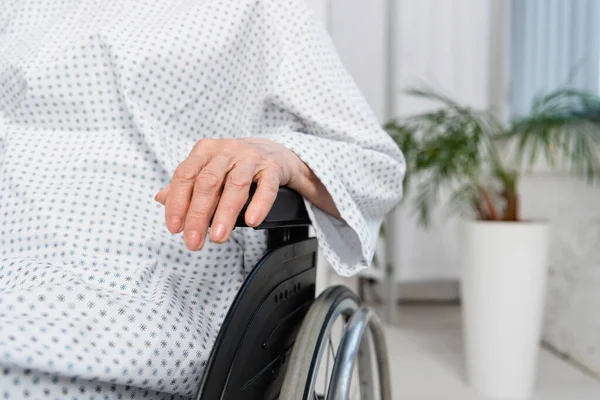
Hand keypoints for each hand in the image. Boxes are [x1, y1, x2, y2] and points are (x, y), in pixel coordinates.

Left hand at [154, 137, 338, 250]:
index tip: (175, 229)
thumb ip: (186, 185)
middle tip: (194, 242)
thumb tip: (161, 199)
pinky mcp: (272, 167)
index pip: (185, 175)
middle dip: (199, 214)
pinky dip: (259, 204)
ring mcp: (251, 157)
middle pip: (208, 182)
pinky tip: (252, 222)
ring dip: (225, 213)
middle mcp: (227, 150)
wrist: (275, 153)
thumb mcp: (209, 171)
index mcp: (205, 150)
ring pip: (236, 184)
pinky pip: (267, 186)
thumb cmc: (235, 166)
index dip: (177, 203)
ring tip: (218, 237)